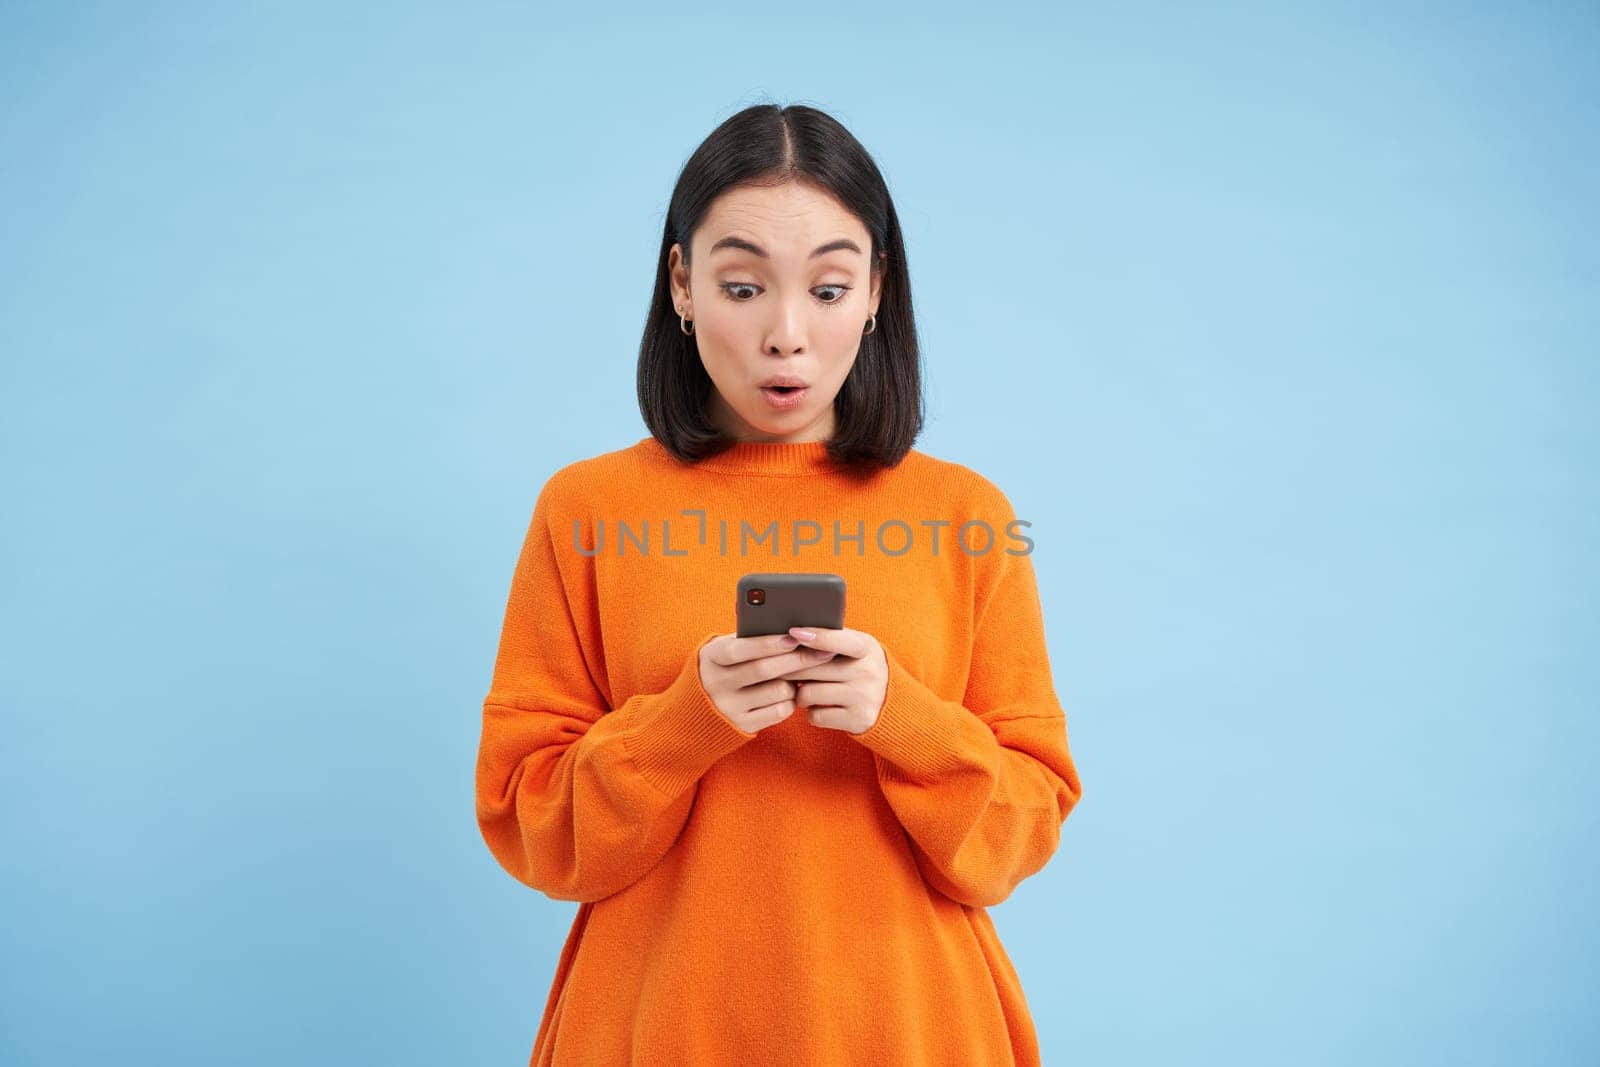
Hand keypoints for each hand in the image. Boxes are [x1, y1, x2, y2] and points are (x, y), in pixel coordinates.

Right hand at [698, 632, 838, 733]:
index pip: (739, 649)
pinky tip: (792, 690)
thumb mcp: (726, 649)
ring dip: (795, 680)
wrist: (702, 706)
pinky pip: (779, 711)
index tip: (793, 637)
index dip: (767, 643)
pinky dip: (791, 699)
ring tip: (801, 671)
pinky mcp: (743, 725)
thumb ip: (749, 637)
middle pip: (763, 670)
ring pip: (776, 691)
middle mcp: (716, 684)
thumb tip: (788, 625)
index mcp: (711, 658)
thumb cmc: (727, 666)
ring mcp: (729, 708)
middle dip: (795, 659)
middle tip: (821, 652)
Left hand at [774, 626, 887, 734]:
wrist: (892, 702)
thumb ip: (833, 638)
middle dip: (791, 670)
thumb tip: (794, 633)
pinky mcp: (858, 720)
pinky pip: (815, 716)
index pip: (839, 640)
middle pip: (813, 668)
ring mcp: (864, 697)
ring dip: (800, 694)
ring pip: (808, 693)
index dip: (816, 636)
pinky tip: (818, 706)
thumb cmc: (861, 667)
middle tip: (781, 669)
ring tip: (806, 690)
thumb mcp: (857, 647)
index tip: (793, 633)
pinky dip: (811, 712)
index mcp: (867, 648)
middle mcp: (868, 672)